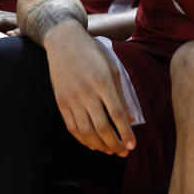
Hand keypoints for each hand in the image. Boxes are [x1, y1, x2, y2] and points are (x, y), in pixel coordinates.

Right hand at [45, 21, 136, 156]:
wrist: (64, 42)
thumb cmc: (92, 54)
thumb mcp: (111, 69)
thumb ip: (121, 96)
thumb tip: (131, 120)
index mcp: (103, 81)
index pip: (117, 114)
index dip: (125, 133)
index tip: (132, 145)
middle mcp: (86, 91)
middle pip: (101, 126)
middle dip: (114, 144)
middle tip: (123, 152)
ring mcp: (71, 98)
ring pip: (86, 131)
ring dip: (99, 146)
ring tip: (110, 151)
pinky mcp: (60, 102)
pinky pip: (72, 127)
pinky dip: (83, 140)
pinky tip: (93, 144)